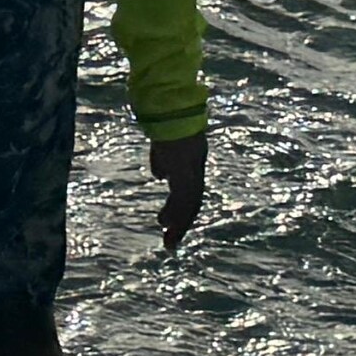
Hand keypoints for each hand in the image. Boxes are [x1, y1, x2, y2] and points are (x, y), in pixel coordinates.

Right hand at [149, 125, 208, 250]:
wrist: (172, 110)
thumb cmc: (166, 121)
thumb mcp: (163, 143)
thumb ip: (162, 159)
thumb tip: (160, 176)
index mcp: (192, 165)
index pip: (189, 194)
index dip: (181, 211)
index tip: (170, 226)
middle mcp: (195, 170)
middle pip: (192, 203)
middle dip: (181, 225)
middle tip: (169, 245)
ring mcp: (192, 170)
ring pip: (189, 204)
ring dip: (179, 224)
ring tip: (168, 241)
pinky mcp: (185, 170)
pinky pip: (183, 197)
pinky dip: (176, 212)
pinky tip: (168, 224)